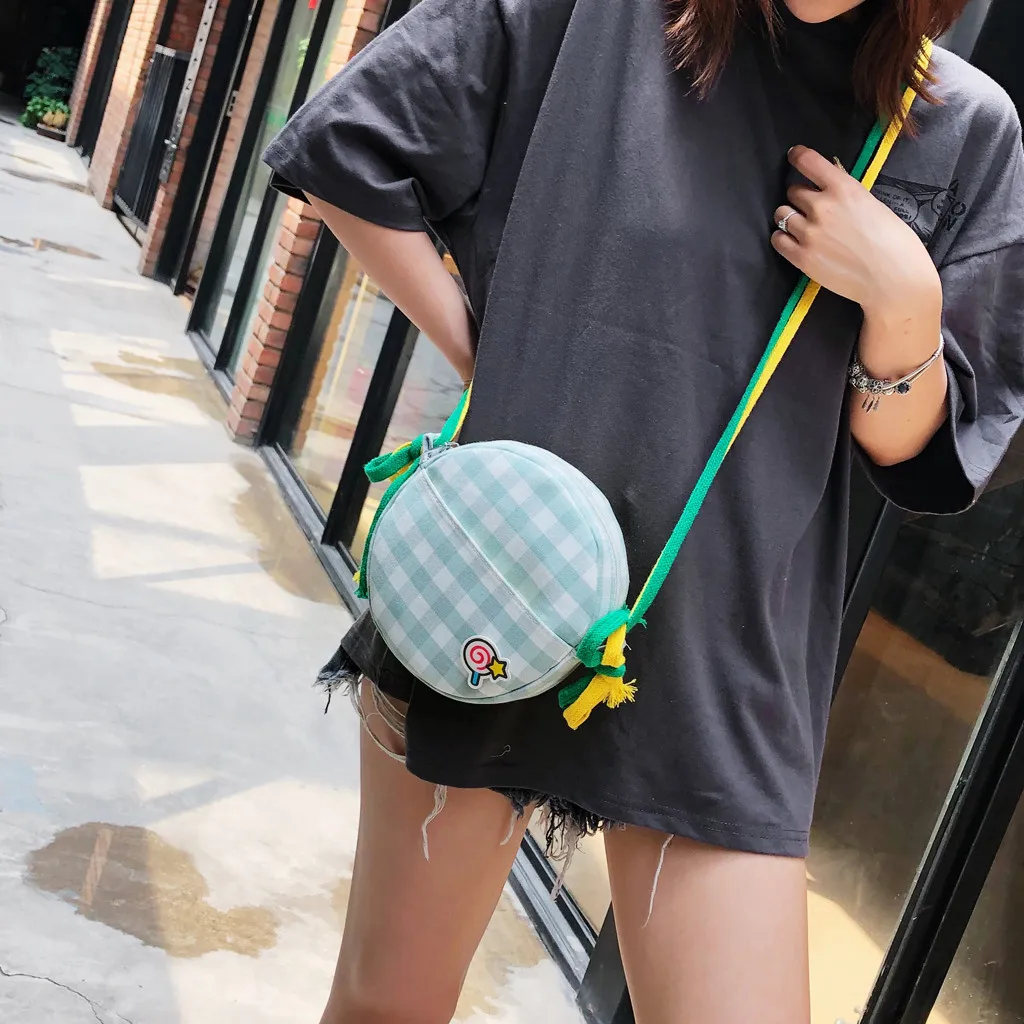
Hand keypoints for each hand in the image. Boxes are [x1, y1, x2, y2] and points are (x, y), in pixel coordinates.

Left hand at [771, 146, 940, 318]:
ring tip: (802, 226)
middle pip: (794, 191)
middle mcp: (822, 207)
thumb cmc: (894, 243)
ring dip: (790, 218)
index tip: (793, 155)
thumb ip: (847, 196)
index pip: (809, 162)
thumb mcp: (872, 205)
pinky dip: (783, 238)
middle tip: (812, 209)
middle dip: (801, 197)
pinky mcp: (802, 257)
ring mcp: (809, 233)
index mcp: (845, 188)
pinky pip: (777, 240)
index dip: (798, 156)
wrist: (894, 280)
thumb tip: (829, 192)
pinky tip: (794, 242)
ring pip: (782, 214)